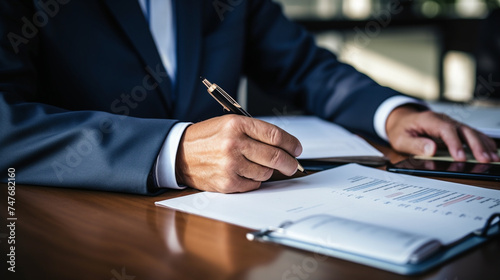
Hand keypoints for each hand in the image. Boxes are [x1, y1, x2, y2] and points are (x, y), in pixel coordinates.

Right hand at [175, 115, 302, 192]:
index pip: (275, 135)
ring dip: (267, 171)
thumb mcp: (229, 123)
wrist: (179, 154)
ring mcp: (230, 164)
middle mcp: (234, 143)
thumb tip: (284, 146)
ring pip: (266, 172)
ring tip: (256, 165)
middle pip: (275, 156)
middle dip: (290, 163)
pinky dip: (254, 180)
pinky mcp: (227, 182)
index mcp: (237, 124)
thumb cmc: (207, 138)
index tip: (297, 149)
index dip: (291, 143)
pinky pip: (254, 184)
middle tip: (293, 165)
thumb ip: (255, 132)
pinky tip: (243, 172)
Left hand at [386, 106, 498, 162]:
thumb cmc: (401, 129)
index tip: (460, 158)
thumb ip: (415, 144)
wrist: (402, 119)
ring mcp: (451, 123)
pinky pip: (471, 134)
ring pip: (470, 132)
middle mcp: (443, 120)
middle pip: (463, 130)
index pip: (445, 130)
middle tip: (484, 160)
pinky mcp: (455, 129)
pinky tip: (491, 150)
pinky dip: (482, 141)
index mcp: (429, 120)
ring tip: (492, 158)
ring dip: (482, 145)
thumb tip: (431, 150)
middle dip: (475, 145)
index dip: (454, 144)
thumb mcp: (400, 139)